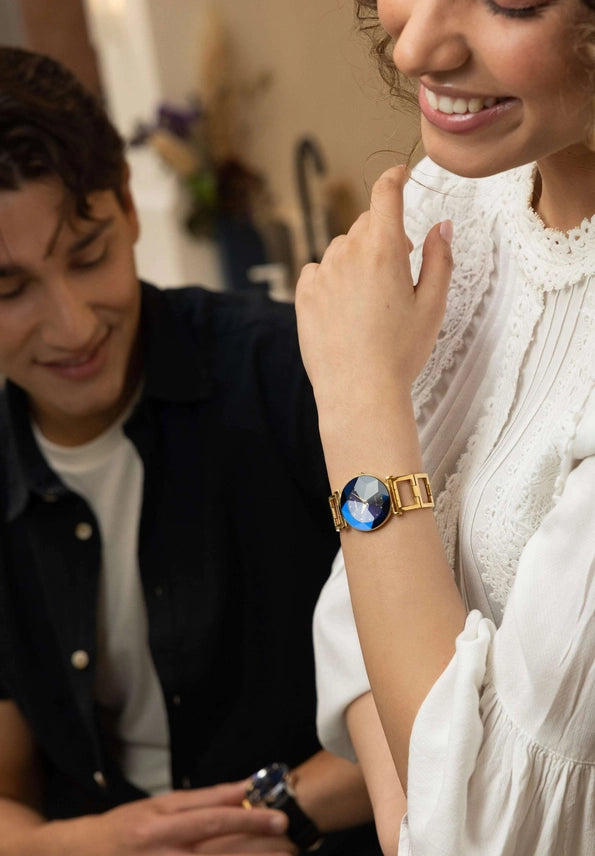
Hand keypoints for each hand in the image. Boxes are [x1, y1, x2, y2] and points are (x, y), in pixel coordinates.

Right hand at [27, 782, 292, 855]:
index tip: (279, 817)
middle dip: (256, 851)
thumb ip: (203, 799)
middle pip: (216, 853)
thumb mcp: (160, 803)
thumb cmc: (126, 825)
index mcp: (161, 822)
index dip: (248, 817)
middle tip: (290, 846)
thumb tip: (243, 789)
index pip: (212, 818)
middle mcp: (160, 851)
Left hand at [295, 165, 452, 418]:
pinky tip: (345, 307)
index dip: (394, 178)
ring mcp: (322, 273)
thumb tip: (441, 226)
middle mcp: (348, 253)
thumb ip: (438, 259)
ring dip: (357, 259)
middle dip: (383, 236)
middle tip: (397, 272)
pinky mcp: (303, 293)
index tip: (399, 174)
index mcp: (384, 251)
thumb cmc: (399, 353)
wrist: (358, 390)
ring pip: (342, 248)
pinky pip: (318, 270)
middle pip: (366, 224)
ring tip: (370, 301)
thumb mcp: (432, 306)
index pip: (386, 194)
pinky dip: (332, 278)